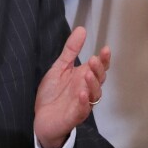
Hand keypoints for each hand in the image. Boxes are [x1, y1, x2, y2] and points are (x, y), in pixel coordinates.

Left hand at [34, 27, 109, 147]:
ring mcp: (82, 103)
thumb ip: (70, 51)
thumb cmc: (53, 93)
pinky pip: (83, 110)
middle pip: (99, 79)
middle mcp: (86, 90)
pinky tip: (82, 94)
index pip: (98, 67)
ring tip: (87, 74)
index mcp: (83, 78)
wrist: (42, 118)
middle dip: (98, 70)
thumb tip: (81, 29)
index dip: (104, 59)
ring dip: (92, 84)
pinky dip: (84, 102)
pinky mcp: (74, 116)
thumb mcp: (59, 68)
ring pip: (94, 94)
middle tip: (92, 60)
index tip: (105, 49)